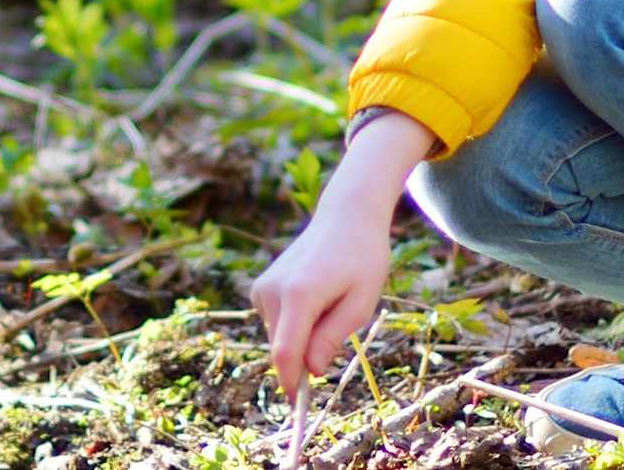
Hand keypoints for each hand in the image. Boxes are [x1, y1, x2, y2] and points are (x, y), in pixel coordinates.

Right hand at [246, 205, 390, 399]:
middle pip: (284, 348)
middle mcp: (273, 291)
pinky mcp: (260, 289)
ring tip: (330, 302)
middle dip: (306, 356)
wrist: (345, 219)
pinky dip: (295, 324)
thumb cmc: (363, 259)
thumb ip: (332, 338)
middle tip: (338, 326)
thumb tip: (310, 370)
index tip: (296, 405)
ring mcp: (263, 288)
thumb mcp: (361, 303)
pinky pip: (277, 325)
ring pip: (279, 338)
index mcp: (300, 294)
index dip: (290, 382)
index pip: (286, 352)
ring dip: (303, 337)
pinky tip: (315, 298)